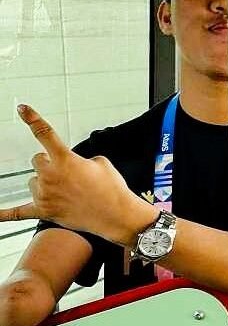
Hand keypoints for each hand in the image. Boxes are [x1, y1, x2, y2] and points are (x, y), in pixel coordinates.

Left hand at [0, 105, 153, 242]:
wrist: (119, 217)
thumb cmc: (112, 190)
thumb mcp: (101, 164)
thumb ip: (79, 160)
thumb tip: (71, 167)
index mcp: (65, 159)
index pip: (44, 133)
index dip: (32, 118)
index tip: (22, 108)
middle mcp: (50, 174)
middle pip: (37, 161)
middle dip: (50, 166)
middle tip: (70, 177)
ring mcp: (45, 193)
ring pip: (34, 182)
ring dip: (47, 184)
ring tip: (68, 194)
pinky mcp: (45, 211)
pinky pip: (19, 212)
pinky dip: (6, 214)